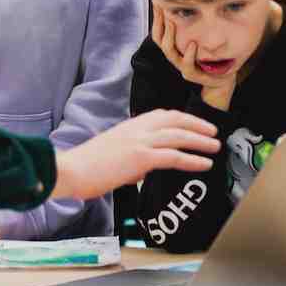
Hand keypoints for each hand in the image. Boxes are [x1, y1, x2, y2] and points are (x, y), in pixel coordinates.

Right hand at [53, 110, 219, 199]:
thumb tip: (143, 169)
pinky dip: (192, 160)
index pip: (162, 114)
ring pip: (179, 136)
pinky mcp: (140, 158)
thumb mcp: (112, 153)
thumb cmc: (85, 166)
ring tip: (215, 147)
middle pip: (175, 120)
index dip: (182, 118)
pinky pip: (174, 156)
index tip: (194, 123)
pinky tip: (204, 164)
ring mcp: (139, 141)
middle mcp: (136, 129)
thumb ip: (131, 157)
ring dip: (201, 141)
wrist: (70, 170)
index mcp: (129, 125)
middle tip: (213, 132)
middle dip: (197, 125)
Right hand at [151, 3, 209, 88]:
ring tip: (171, 22)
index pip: (159, 32)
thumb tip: (193, 5)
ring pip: (169, 53)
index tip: (157, 2)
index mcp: (175, 48)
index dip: (156, 18)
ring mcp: (182, 67)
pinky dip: (189, 54)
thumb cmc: (210, 58)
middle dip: (158, 24)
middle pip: (159, 40)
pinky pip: (187, 65)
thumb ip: (194, 27)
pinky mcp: (192, 75)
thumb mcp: (201, 39)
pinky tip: (192, 44)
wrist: (221, 79)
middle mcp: (175, 57)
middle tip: (161, 8)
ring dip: (169, 36)